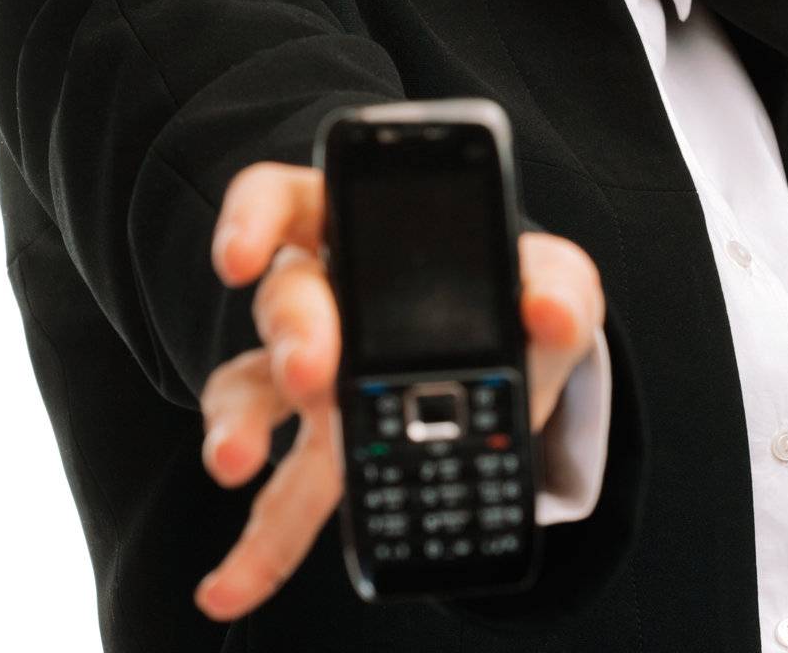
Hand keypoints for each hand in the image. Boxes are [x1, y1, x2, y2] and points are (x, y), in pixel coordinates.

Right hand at [193, 161, 604, 621]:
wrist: (522, 358)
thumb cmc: (517, 294)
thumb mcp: (551, 277)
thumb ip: (557, 284)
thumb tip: (549, 310)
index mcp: (361, 230)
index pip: (285, 201)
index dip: (251, 220)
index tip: (240, 256)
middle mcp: (320, 296)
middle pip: (284, 300)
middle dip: (295, 336)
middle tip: (315, 373)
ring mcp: (309, 376)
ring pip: (253, 392)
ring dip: (240, 429)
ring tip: (238, 463)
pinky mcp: (322, 448)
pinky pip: (277, 488)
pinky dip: (256, 543)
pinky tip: (230, 586)